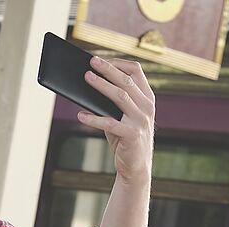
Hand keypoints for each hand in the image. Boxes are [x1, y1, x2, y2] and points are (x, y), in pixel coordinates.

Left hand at [78, 58, 154, 184]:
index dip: (118, 62)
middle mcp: (147, 107)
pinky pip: (110, 123)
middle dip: (107, 69)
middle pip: (126, 81)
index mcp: (147, 98)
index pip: (136, 71)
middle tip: (90, 62)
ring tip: (86, 78)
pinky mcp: (133, 135)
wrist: (136, 167)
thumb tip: (88, 85)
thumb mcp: (120, 117)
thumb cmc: (125, 138)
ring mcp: (142, 121)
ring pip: (120, 96)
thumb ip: (110, 103)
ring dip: (101, 85)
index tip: (101, 58)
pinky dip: (93, 119)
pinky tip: (80, 115)